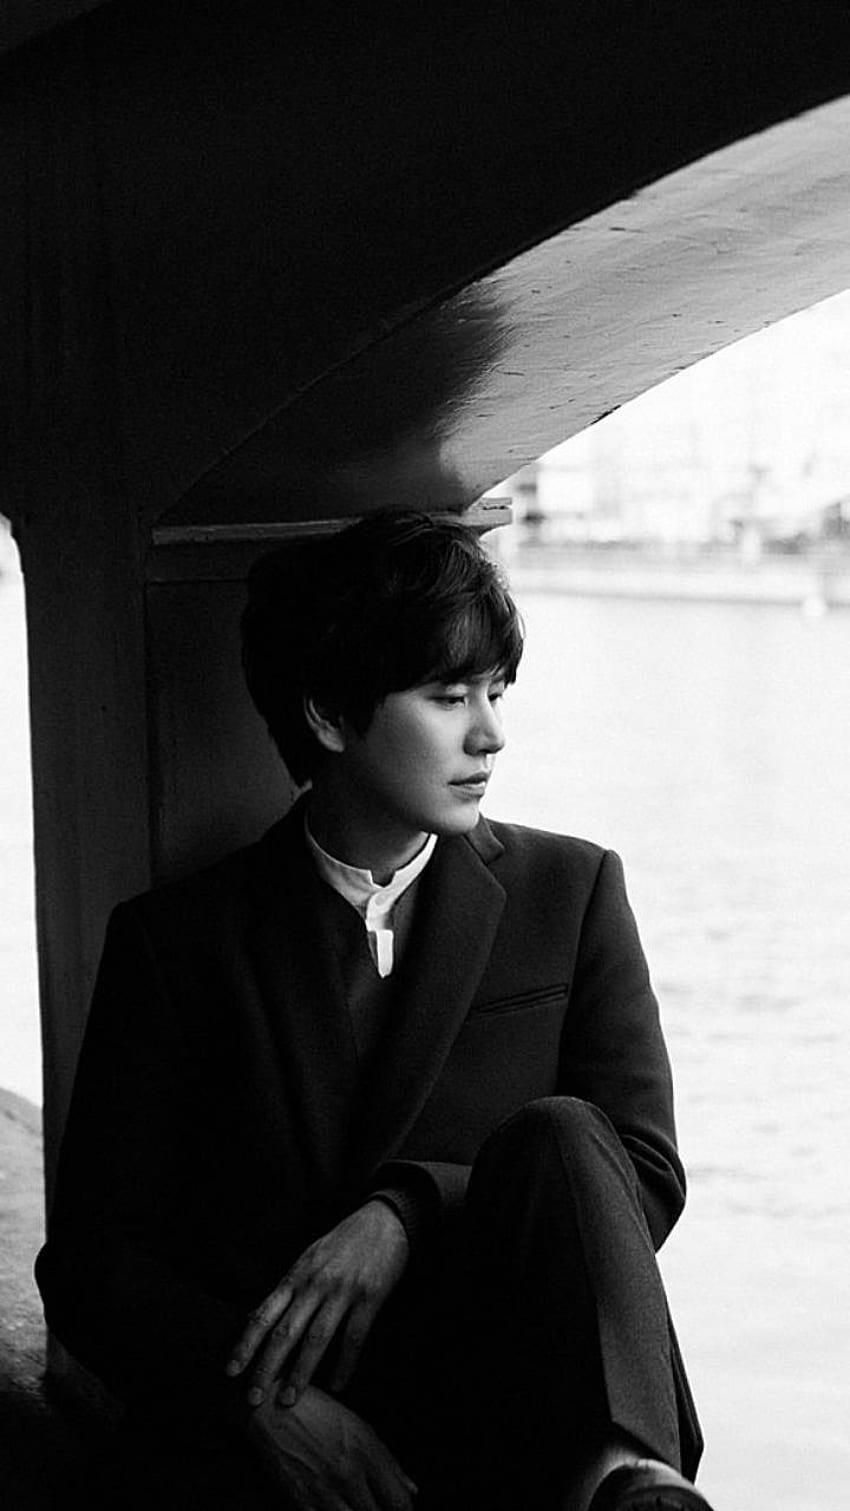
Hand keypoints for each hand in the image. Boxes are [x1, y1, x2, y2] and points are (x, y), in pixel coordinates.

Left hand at [227, 1199, 408, 1406]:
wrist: (383, 1220)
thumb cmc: (342, 1242)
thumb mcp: (308, 1259)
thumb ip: (286, 1289)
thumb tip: (256, 1317)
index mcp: (296, 1275)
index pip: (264, 1314)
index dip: (245, 1344)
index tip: (231, 1371)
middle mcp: (315, 1283)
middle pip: (285, 1331)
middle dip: (267, 1367)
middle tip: (253, 1398)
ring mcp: (342, 1290)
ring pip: (316, 1338)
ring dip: (301, 1372)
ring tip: (289, 1399)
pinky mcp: (370, 1297)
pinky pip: (354, 1337)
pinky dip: (345, 1364)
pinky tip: (337, 1385)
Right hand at [246, 1383, 417, 1510]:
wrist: (273, 1411)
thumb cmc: (319, 1413)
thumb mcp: (358, 1427)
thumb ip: (388, 1461)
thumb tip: (411, 1490)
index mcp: (367, 1453)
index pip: (399, 1501)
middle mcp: (349, 1474)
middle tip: (375, 1506)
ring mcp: (324, 1491)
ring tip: (357, 1507)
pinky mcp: (300, 1502)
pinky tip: (336, 1509)